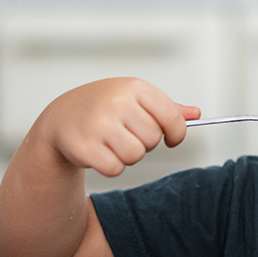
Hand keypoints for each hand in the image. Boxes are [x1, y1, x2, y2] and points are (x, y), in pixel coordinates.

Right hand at [35, 77, 200, 176]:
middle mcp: (117, 102)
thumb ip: (167, 108)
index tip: (172, 139)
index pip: (172, 117)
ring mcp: (99, 124)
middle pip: (153, 139)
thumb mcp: (135, 99)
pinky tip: (99, 152)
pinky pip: (116, 169)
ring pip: (136, 155)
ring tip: (112, 143)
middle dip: (144, 143)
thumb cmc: (105, 107)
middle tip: (126, 135)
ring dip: (128, 156)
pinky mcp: (85, 147)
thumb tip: (196, 114)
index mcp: (134, 87)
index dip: (177, 133)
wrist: (61, 117)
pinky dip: (111, 167)